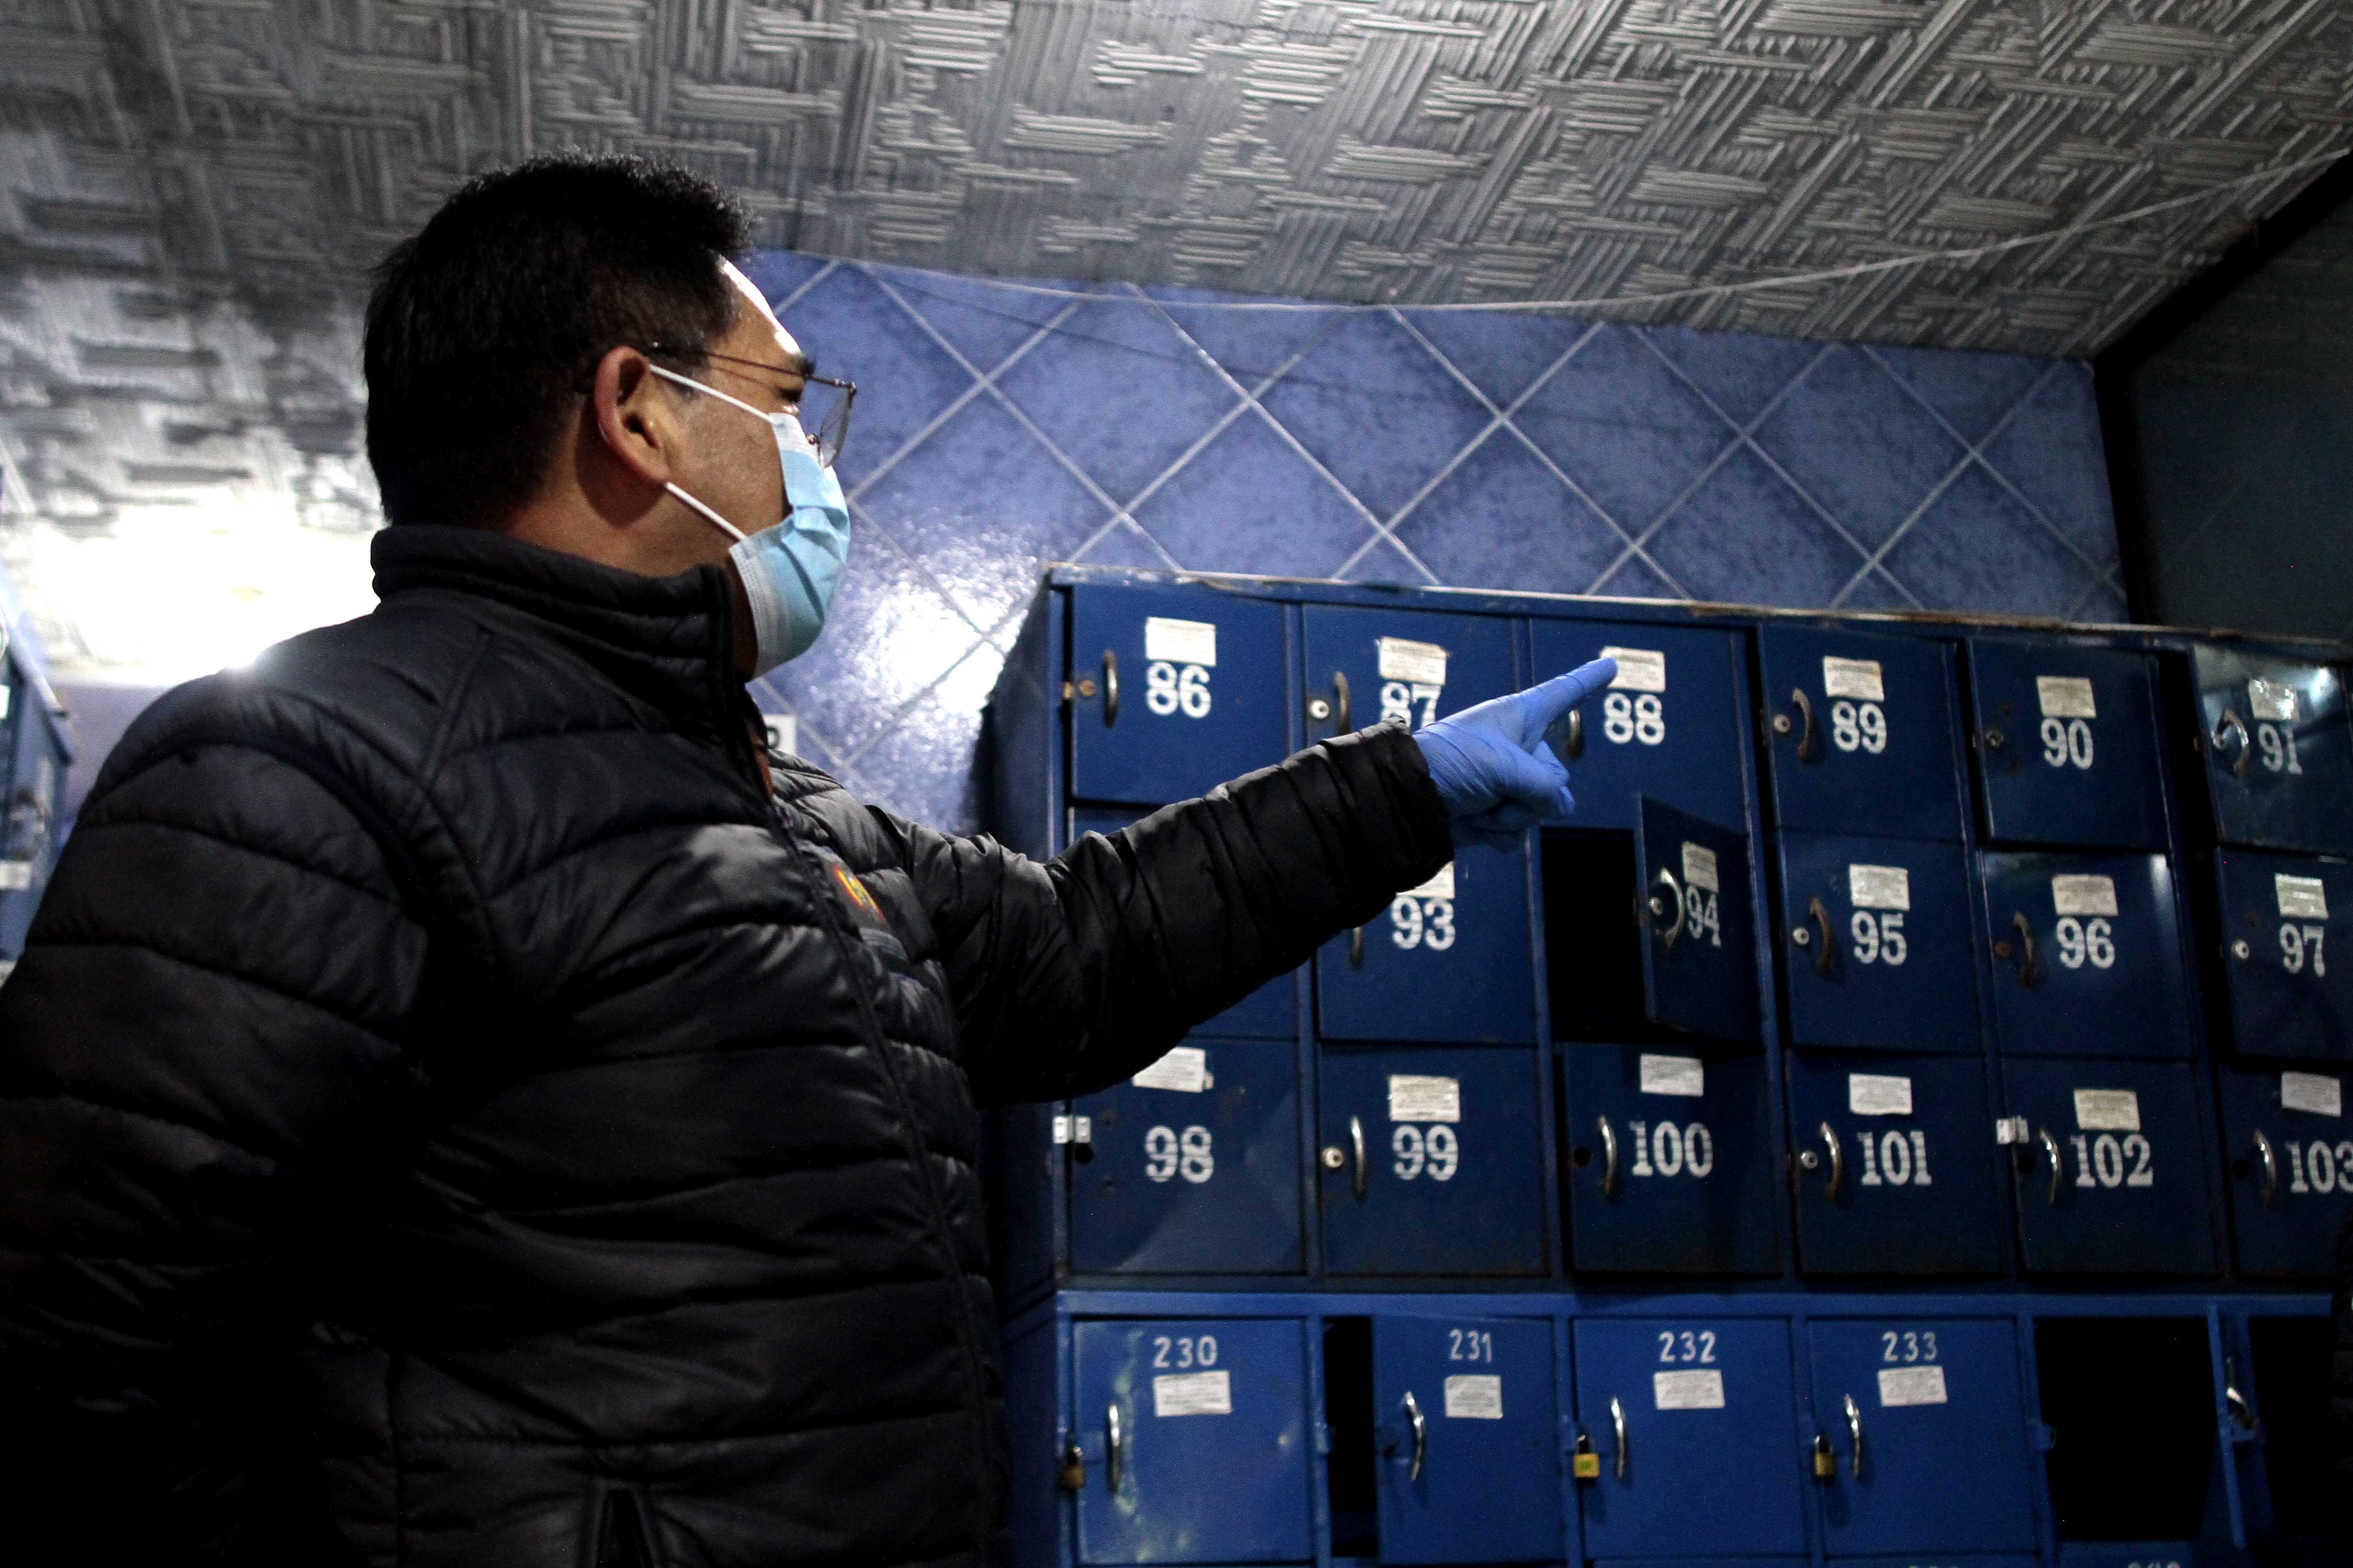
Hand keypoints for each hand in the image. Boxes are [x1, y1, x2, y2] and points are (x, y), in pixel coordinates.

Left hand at [1411, 659, 1616, 850]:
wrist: (1408, 803)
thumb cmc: (1449, 764)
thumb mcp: (1505, 767)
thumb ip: (1545, 787)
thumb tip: (1556, 808)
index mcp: (1518, 717)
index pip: (1563, 694)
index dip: (1587, 680)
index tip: (1610, 664)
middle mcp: (1517, 748)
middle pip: (1558, 777)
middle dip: (1533, 793)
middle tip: (1496, 788)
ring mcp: (1507, 783)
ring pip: (1543, 810)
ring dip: (1514, 817)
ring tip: (1481, 806)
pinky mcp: (1494, 815)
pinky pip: (1520, 833)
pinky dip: (1501, 835)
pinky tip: (1476, 824)